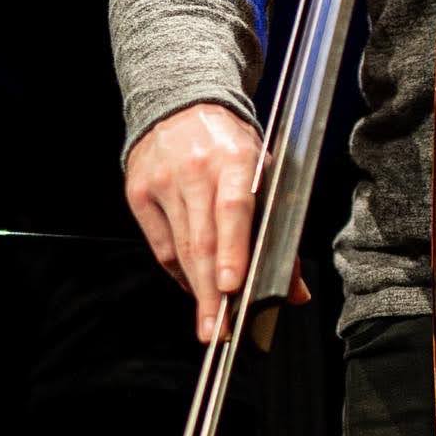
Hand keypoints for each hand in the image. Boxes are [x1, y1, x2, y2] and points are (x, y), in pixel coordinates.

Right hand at [124, 102, 309, 341]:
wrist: (180, 104)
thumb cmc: (229, 143)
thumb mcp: (263, 169)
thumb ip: (280, 228)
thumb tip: (296, 291)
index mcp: (234, 157)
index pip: (234, 207)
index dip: (234, 249)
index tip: (234, 286)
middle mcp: (195, 168)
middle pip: (203, 239)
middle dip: (212, 291)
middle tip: (219, 330)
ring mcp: (163, 181)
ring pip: (181, 248)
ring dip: (197, 289)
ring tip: (210, 321)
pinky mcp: (139, 193)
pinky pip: (161, 246)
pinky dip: (179, 272)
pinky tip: (194, 285)